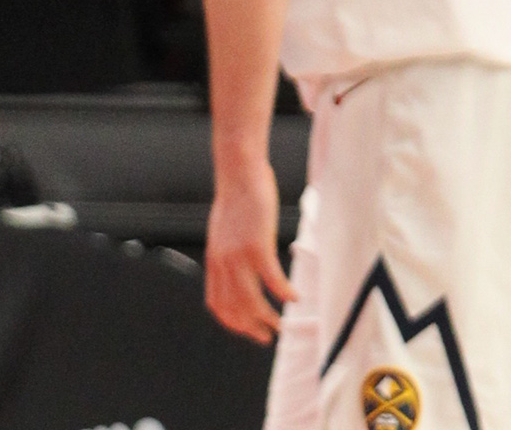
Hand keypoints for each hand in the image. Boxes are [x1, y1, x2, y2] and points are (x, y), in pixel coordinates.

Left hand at [204, 157, 295, 343]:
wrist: (238, 173)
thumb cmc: (237, 200)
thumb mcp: (224, 232)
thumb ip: (228, 253)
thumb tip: (237, 269)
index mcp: (214, 260)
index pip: (217, 303)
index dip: (232, 322)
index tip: (248, 330)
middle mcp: (222, 262)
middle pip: (234, 308)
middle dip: (251, 328)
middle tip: (268, 336)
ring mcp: (238, 255)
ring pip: (250, 300)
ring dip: (266, 319)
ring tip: (281, 327)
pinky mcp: (256, 245)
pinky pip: (272, 280)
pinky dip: (284, 293)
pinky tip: (295, 299)